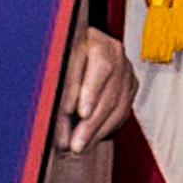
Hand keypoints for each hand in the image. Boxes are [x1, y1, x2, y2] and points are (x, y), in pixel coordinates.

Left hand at [58, 26, 133, 152]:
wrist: (79, 50)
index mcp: (90, 36)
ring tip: (80, 147)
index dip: (85, 90)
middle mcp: (111, 49)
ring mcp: (124, 66)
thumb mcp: (52, 66)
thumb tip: (55, 127)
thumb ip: (56, 92)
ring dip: (97, 130)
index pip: (96, 66)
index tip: (70, 112)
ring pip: (117, 103)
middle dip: (90, 120)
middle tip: (74, 142)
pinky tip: (92, 138)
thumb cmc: (58, 59)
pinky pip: (123, 110)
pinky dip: (107, 127)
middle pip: (108, 89)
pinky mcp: (130, 83)